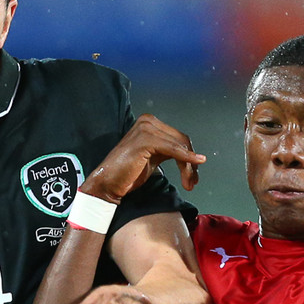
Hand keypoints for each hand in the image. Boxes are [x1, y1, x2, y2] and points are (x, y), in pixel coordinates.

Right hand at [81, 114, 205, 202]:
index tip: (193, 175)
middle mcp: (148, 121)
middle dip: (191, 162)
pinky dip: (186, 158)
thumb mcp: (153, 157)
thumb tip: (191, 157)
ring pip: (179, 146)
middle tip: (193, 181)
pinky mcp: (146, 139)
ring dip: (189, 166)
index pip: (178, 138)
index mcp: (149, 123)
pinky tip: (195, 164)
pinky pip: (173, 150)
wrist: (108, 182)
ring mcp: (146, 128)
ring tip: (189, 183)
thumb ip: (168, 151)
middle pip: (181, 141)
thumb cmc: (127, 173)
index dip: (190, 156)